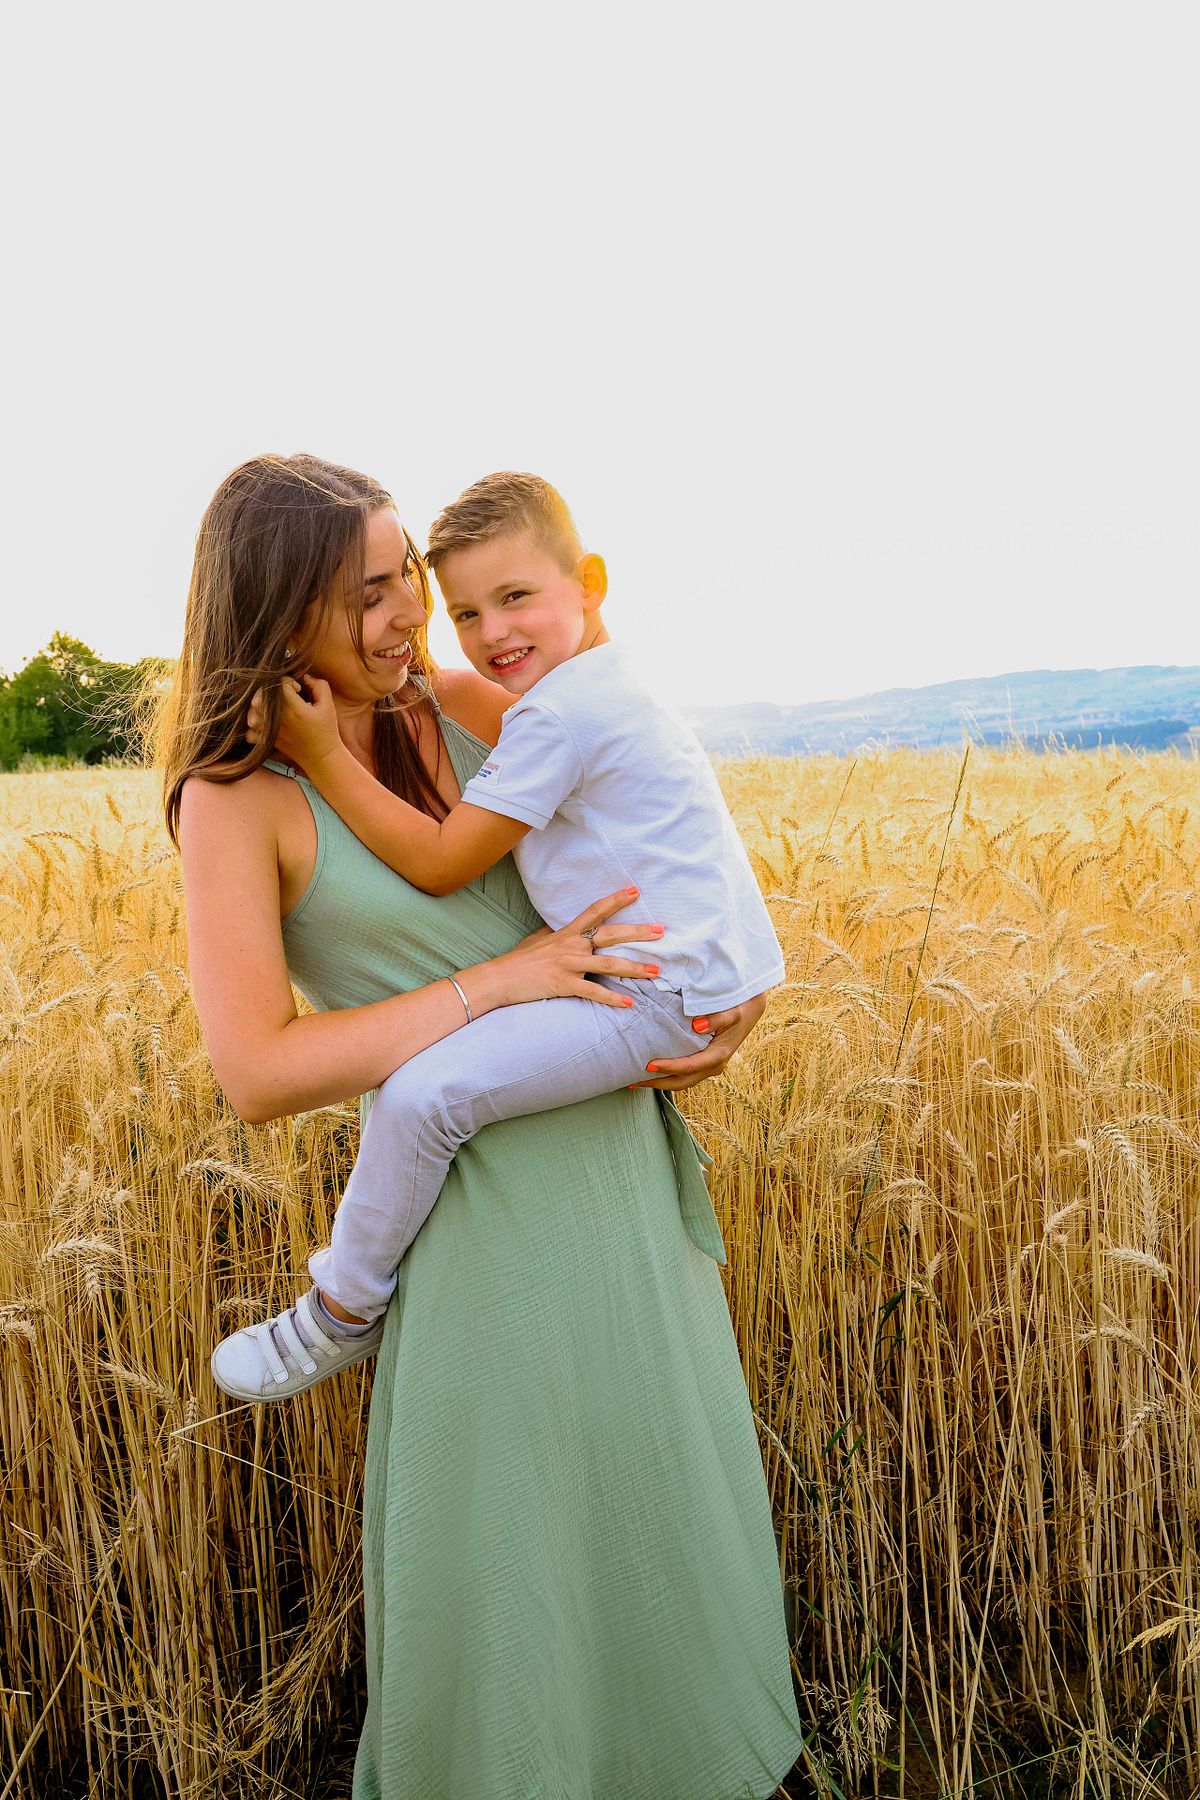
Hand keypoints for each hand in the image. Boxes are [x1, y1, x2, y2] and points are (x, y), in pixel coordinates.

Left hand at [246, 675, 343, 773]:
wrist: (322, 757)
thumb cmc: (327, 731)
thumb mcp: (328, 706)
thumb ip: (319, 686)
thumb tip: (306, 677)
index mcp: (295, 709)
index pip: (280, 685)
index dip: (288, 682)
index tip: (297, 689)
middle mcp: (281, 719)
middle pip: (262, 696)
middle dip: (271, 690)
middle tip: (283, 695)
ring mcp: (272, 731)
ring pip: (253, 712)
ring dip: (260, 705)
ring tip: (273, 707)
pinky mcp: (269, 741)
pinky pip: (251, 732)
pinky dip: (254, 727)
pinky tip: (266, 723)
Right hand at [482, 887, 665, 1010]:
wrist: (499, 978)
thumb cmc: (519, 960)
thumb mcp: (538, 939)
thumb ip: (554, 932)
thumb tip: (560, 925)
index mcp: (567, 933)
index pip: (595, 911)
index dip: (615, 900)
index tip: (635, 891)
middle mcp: (571, 945)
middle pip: (610, 935)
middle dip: (637, 932)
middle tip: (660, 930)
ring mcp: (569, 965)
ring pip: (608, 964)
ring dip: (635, 968)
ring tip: (656, 971)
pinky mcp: (564, 984)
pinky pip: (593, 992)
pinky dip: (612, 999)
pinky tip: (629, 1003)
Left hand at [629, 992, 767, 1091]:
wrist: (749, 1010)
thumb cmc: (737, 1008)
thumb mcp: (732, 1011)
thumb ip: (717, 1018)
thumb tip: (697, 1025)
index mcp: (718, 1055)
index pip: (689, 1067)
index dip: (669, 1067)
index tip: (648, 1065)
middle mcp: (713, 1066)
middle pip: (681, 1082)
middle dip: (656, 1083)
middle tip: (632, 1080)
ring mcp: (708, 1068)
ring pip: (681, 1082)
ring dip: (658, 1083)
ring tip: (634, 1080)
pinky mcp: (704, 1063)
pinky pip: (683, 1075)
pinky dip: (666, 1076)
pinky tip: (649, 1072)